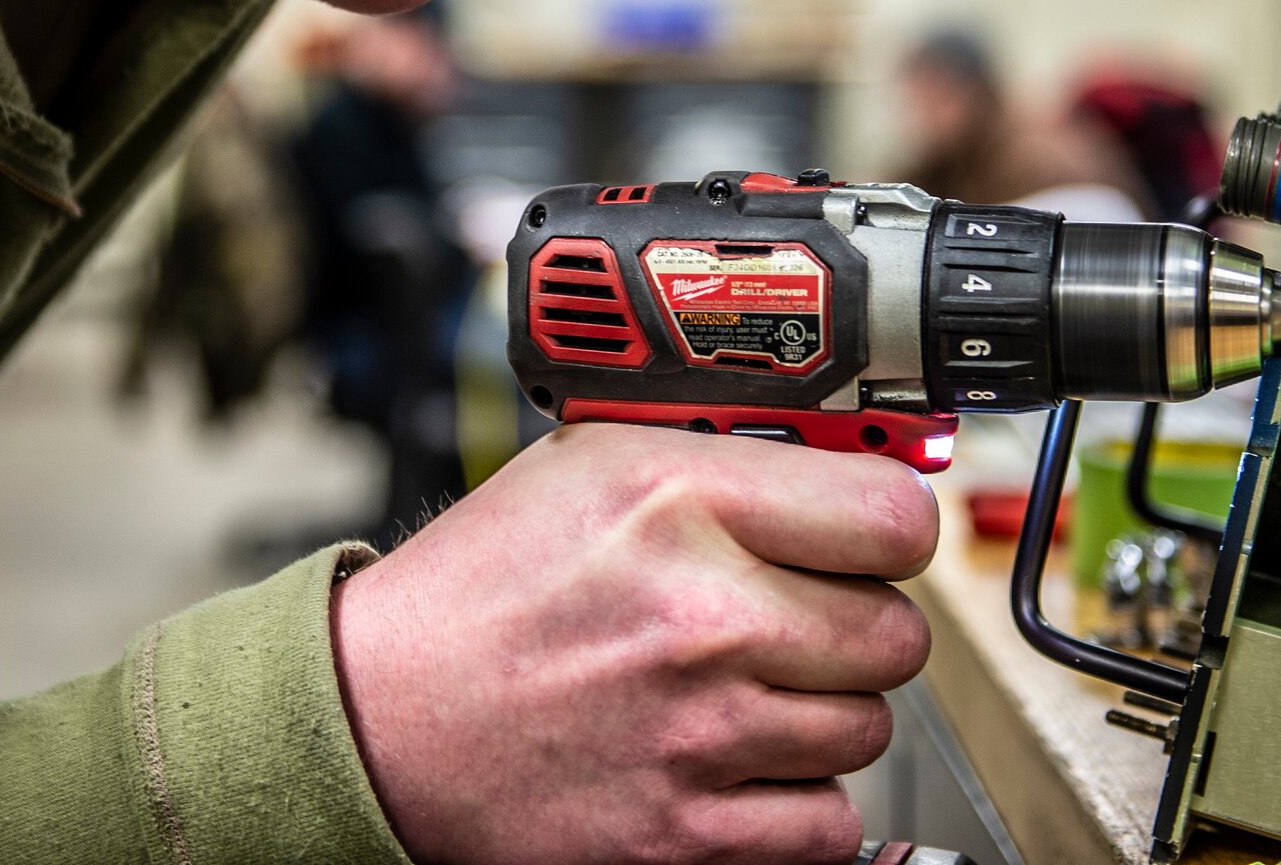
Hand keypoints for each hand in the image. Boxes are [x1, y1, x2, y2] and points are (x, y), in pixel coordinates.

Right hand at [330, 422, 937, 864]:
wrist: (383, 715)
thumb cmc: (485, 587)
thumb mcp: (597, 462)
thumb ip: (727, 453)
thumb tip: (850, 456)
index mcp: (679, 499)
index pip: (893, 518)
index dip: (888, 528)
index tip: (867, 538)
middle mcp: (701, 612)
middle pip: (897, 631)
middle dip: (856, 622)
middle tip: (797, 615)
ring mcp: (700, 729)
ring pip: (867, 727)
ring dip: (820, 709)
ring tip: (739, 685)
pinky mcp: (687, 832)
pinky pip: (827, 822)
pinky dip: (793, 799)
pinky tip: (730, 756)